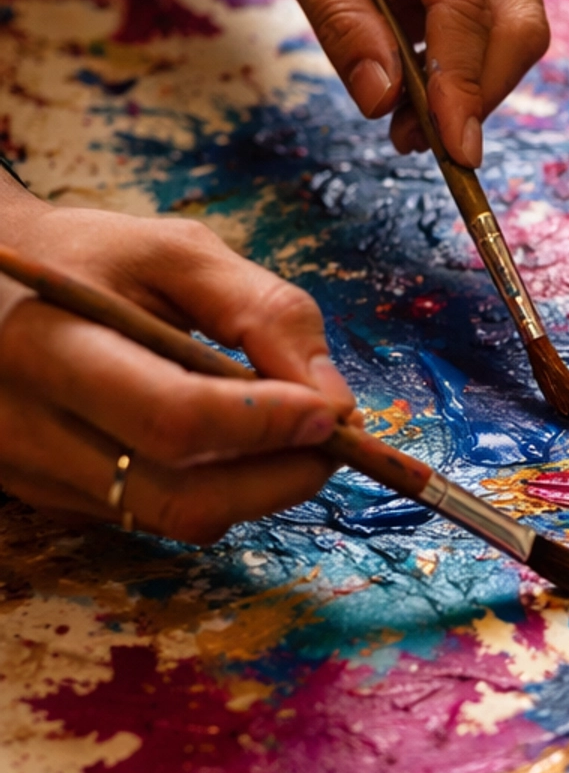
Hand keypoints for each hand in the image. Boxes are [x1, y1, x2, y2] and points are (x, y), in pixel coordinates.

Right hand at [0, 188, 353, 545]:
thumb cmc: (89, 260)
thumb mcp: (174, 252)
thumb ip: (262, 309)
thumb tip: (333, 398)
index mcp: (50, 347)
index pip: (173, 418)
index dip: (266, 424)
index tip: (331, 411)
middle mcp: (28, 428)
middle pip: (179, 497)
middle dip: (279, 479)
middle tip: (330, 441)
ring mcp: (35, 476)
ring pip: (173, 520)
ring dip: (255, 491)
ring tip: (287, 438)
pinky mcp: (52, 501)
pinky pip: (152, 518)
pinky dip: (211, 490)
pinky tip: (226, 447)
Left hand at [100, 0, 548, 166]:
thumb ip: (339, 18)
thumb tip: (384, 100)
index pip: (469, 7)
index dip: (463, 86)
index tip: (453, 151)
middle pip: (518, 24)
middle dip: (477, 95)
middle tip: (418, 145)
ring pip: (517, 24)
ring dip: (473, 82)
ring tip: (405, 120)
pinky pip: (494, 11)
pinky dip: (461, 55)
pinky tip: (410, 73)